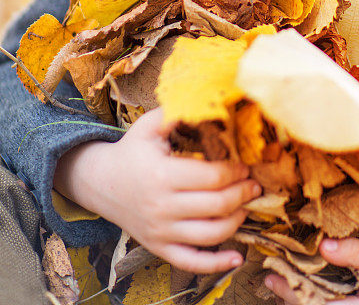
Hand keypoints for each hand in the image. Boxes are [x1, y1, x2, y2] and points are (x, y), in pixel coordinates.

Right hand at [53, 107, 261, 272]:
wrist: (100, 182)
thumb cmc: (132, 150)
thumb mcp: (149, 126)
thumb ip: (176, 113)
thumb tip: (207, 98)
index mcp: (162, 175)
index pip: (211, 177)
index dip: (234, 171)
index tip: (245, 165)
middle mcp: (162, 206)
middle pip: (216, 206)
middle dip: (242, 194)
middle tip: (254, 184)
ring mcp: (160, 231)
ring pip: (210, 235)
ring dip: (237, 222)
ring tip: (247, 207)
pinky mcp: (159, 247)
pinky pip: (191, 263)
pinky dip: (216, 264)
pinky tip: (236, 258)